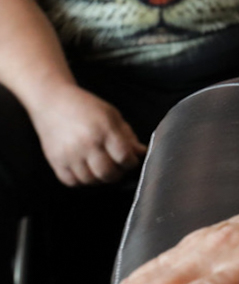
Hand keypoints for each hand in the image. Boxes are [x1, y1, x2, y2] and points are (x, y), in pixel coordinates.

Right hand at [31, 84, 145, 185]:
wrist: (52, 102)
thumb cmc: (86, 107)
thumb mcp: (112, 115)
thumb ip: (128, 135)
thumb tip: (141, 153)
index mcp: (104, 130)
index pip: (124, 157)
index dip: (131, 163)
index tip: (130, 160)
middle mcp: (86, 144)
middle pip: (108, 174)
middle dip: (118, 174)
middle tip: (117, 167)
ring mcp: (69, 154)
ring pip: (90, 181)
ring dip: (99, 179)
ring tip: (101, 168)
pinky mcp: (55, 160)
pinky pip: (71, 182)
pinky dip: (81, 181)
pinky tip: (85, 171)